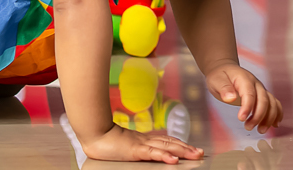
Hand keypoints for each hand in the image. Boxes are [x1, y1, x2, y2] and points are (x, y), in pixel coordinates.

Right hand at [82, 124, 203, 163]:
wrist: (92, 133)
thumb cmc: (104, 141)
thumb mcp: (124, 146)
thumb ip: (135, 147)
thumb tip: (145, 150)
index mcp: (142, 139)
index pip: (165, 140)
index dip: (180, 143)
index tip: (193, 148)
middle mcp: (144, 140)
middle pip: (169, 143)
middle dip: (186, 148)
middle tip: (201, 152)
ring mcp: (139, 144)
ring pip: (165, 147)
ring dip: (181, 151)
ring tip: (195, 155)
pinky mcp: (134, 150)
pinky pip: (151, 153)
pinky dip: (164, 156)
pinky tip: (173, 160)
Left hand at [205, 63, 283, 132]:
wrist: (225, 69)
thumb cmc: (220, 76)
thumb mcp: (215, 80)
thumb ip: (223, 88)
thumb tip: (230, 98)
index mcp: (244, 78)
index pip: (249, 93)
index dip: (247, 107)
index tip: (241, 119)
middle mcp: (256, 83)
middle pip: (263, 100)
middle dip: (258, 116)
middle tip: (248, 127)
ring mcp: (261, 89)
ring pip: (272, 103)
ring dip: (268, 118)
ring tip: (260, 130)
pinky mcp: (264, 94)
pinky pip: (275, 104)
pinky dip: (277, 114)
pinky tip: (274, 124)